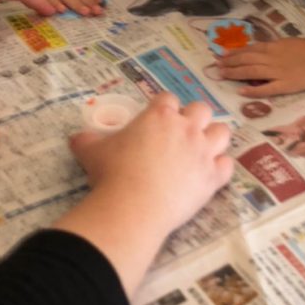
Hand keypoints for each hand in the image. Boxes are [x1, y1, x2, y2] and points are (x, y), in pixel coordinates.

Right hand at [69, 94, 232, 238]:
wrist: (133, 206)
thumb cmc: (112, 173)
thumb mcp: (91, 151)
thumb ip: (87, 140)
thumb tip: (76, 138)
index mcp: (159, 115)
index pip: (168, 98)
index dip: (164, 108)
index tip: (157, 119)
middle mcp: (186, 128)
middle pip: (202, 109)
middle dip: (194, 118)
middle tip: (181, 134)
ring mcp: (203, 151)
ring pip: (223, 132)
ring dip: (214, 138)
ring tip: (202, 149)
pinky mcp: (213, 177)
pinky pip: (227, 165)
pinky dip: (220, 168)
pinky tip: (210, 174)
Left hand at [218, 37, 304, 96]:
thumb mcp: (287, 42)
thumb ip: (272, 47)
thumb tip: (257, 50)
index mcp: (273, 47)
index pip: (248, 50)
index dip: (234, 53)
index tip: (221, 55)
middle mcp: (272, 59)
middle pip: (246, 60)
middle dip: (230, 63)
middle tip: (216, 66)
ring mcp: (278, 73)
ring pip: (252, 72)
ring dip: (236, 74)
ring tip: (223, 75)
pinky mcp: (285, 86)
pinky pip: (267, 89)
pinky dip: (253, 90)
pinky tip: (242, 92)